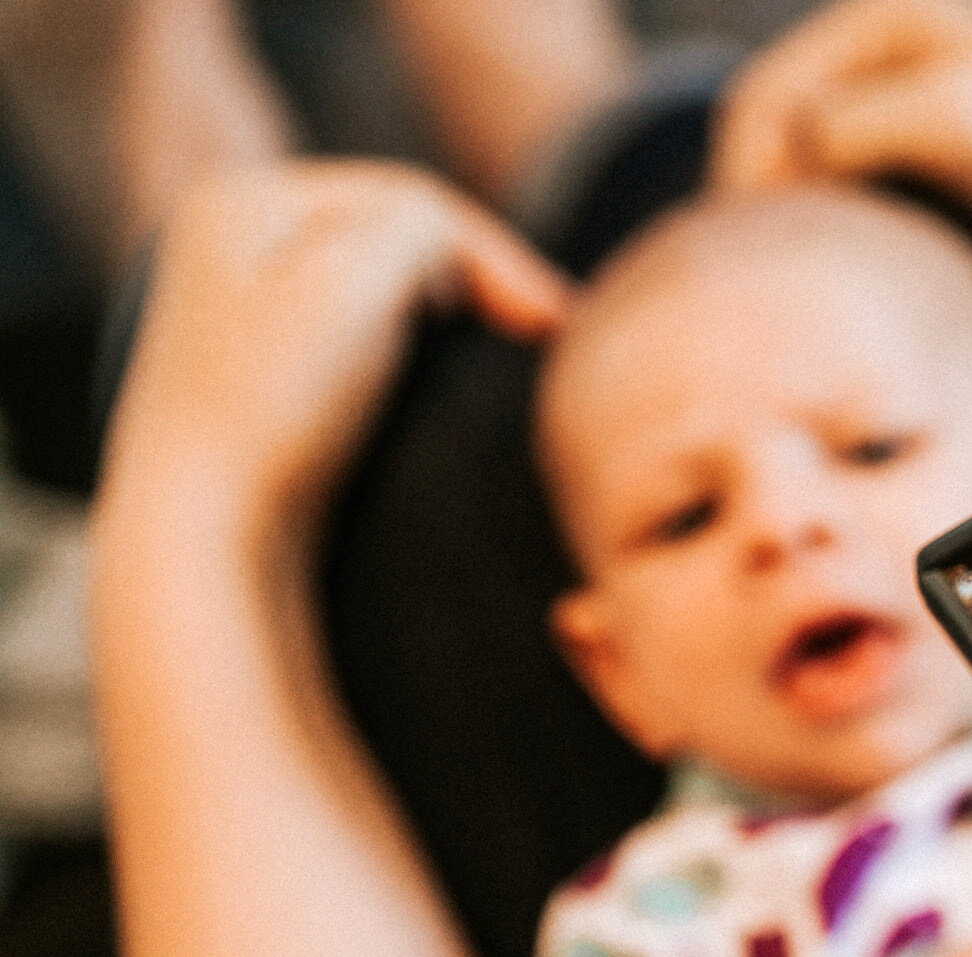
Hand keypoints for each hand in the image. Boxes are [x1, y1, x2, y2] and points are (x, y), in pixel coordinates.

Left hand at [97, 159, 568, 577]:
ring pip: (378, 285)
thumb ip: (425, 228)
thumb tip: (459, 251)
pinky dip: (413, 348)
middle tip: (550, 333)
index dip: (497, 255)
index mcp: (243, 198)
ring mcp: (237, 307)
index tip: (560, 323)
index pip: (407, 199)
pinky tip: (447, 381)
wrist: (203, 535)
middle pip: (390, 235)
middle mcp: (228, 240)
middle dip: (476, 279)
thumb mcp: (356, 282)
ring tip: (510, 349)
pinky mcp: (256, 372)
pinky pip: (357, 334)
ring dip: (450, 313)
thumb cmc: (273, 409)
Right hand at [710, 0, 971, 300]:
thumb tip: (784, 162)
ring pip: (821, 178)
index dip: (743, 183)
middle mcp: (899, 52)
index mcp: (890, 18)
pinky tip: (857, 295)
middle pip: (784, 137)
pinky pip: (867, 208)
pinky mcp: (951, 174)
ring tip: (804, 302)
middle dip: (766, 210)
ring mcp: (924, 112)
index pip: (764, 99)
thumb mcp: (952, 121)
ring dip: (805, 233)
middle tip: (764, 297)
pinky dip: (850, 245)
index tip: (746, 268)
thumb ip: (847, 127)